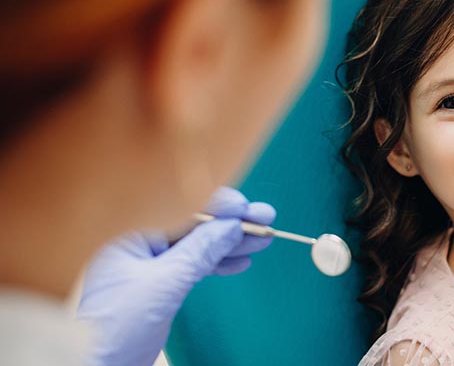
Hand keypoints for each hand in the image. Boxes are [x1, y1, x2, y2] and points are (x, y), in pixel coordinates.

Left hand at [77, 186, 274, 365]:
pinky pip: (191, 264)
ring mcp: (145, 263)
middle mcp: (136, 241)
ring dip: (229, 243)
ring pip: (196, 245)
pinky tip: (239, 262)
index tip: (247, 209)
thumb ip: (199, 252)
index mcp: (127, 231)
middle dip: (230, 223)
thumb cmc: (110, 328)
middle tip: (265, 219)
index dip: (217, 205)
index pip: (179, 206)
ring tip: (261, 241)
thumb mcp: (162, 285)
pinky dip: (216, 263)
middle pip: (192, 223)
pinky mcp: (155, 283)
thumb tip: (231, 226)